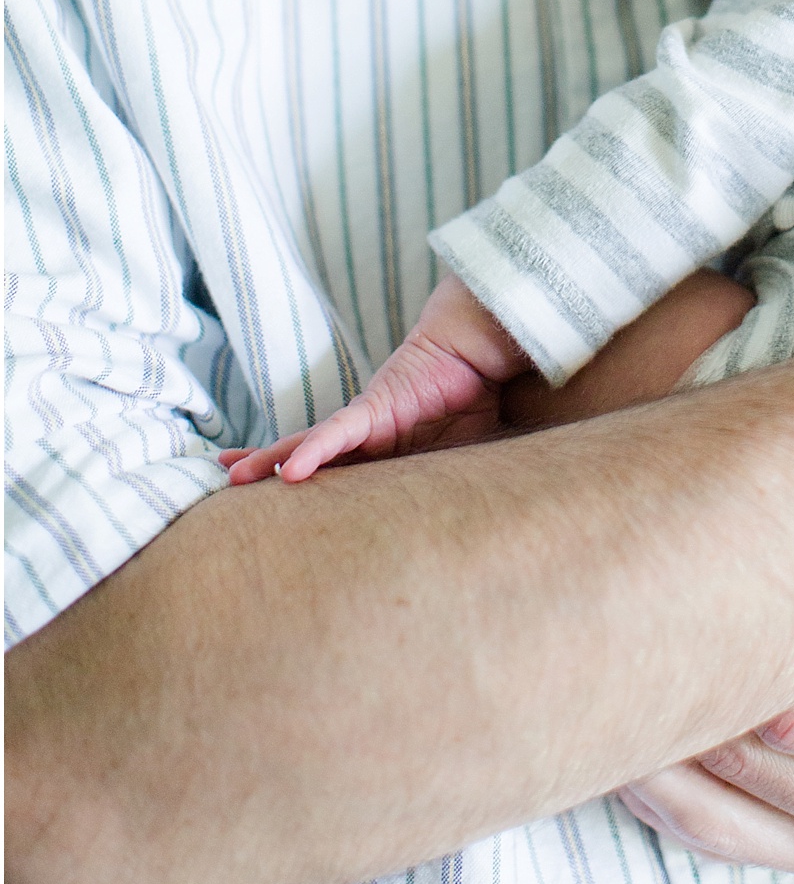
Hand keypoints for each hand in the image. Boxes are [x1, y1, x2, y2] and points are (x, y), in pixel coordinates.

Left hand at [220, 275, 527, 482]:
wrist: (480, 351)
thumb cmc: (476, 403)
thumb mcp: (458, 464)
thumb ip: (444, 490)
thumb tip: (449, 532)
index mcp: (383, 455)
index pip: (333, 477)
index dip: (302, 489)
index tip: (269, 508)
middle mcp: (367, 440)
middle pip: (307, 460)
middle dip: (264, 470)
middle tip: (222, 487)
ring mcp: (368, 423)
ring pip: (308, 446)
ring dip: (268, 460)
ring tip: (230, 474)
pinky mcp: (376, 408)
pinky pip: (338, 433)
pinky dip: (314, 452)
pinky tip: (287, 471)